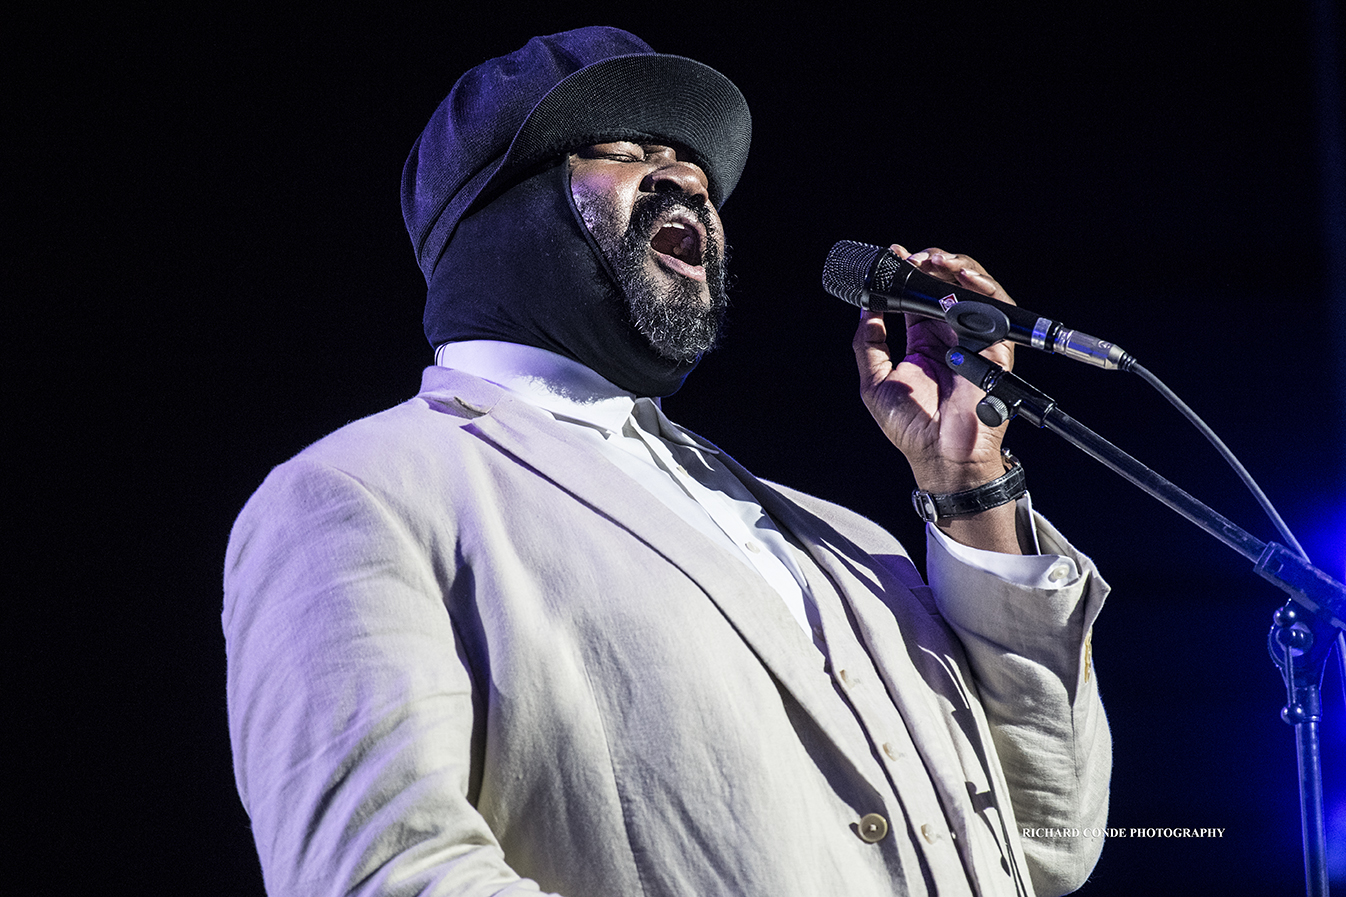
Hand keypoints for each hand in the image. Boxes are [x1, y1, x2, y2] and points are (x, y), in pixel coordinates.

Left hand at [852, 245, 1026, 551]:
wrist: (940, 455)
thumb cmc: (911, 427)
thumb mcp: (876, 381)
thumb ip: (869, 343)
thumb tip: (864, 307)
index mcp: (924, 342)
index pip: (917, 296)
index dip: (906, 274)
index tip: (891, 256)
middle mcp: (950, 336)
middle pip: (945, 285)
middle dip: (929, 264)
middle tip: (911, 257)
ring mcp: (974, 339)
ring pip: (971, 288)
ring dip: (954, 267)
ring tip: (932, 260)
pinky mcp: (994, 347)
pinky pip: (995, 308)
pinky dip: (981, 287)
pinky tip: (961, 277)